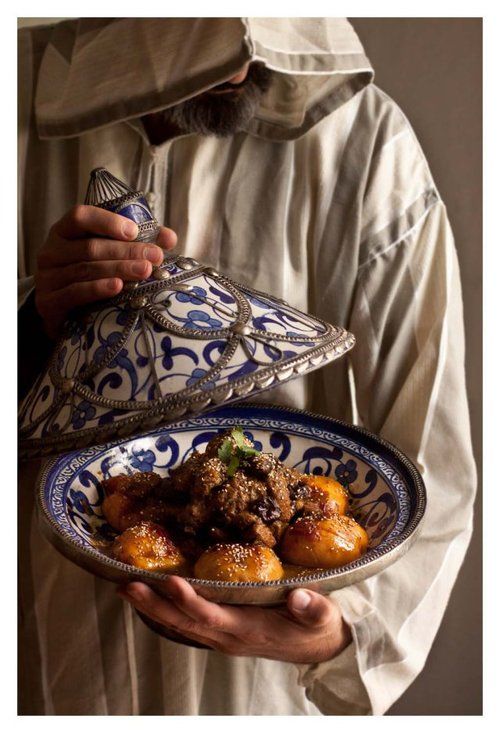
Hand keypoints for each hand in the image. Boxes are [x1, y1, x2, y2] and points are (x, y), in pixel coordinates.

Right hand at [35, 205, 176, 338]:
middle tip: (154, 256)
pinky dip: (98, 289)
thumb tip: (169, 237)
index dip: (107, 221)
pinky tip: (118, 287)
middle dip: (126, 251)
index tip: (134, 231)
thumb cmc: (88, 276)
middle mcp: (51, 251)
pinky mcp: (49, 302)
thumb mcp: (106, 255)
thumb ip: (136, 243)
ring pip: (86, 269)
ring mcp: (47, 277)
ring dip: (119, 269)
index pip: (80, 216)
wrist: (60, 314)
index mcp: (64, 232)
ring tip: (145, 271)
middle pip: (90, 247)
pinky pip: (75, 292)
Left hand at [117, 576, 351, 663]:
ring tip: (127, 589)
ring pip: (181, 623)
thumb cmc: (318, 627)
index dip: (189, 601)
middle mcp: (229, 636)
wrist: (319, 648)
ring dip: (152, 608)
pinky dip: (165, 611)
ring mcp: (223, 636)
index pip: (211, 615)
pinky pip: (188, 623)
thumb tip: (299, 597)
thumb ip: (313, 608)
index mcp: (249, 629)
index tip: (170, 581)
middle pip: (184, 621)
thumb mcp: (322, 616)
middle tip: (126, 586)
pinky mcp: (223, 631)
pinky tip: (150, 598)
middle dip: (154, 604)